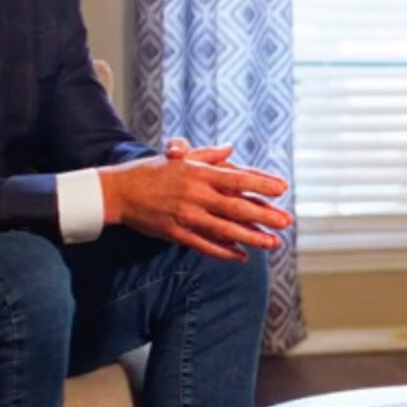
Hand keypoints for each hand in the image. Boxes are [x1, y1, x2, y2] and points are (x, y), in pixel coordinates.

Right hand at [99, 141, 291, 261]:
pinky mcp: (176, 233)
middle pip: (236, 207)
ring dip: (250, 238)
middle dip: (264, 215)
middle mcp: (194, 194)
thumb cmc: (152, 171)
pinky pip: (205, 245)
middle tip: (287, 221)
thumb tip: (231, 149)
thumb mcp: (180, 157)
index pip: (236, 178)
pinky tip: (242, 257)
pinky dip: (224, 252)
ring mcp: (186, 216)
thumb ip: (208, 156)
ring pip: (224, 230)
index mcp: (198, 173)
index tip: (282, 188)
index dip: (261, 183)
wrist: (119, 190)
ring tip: (272, 243)